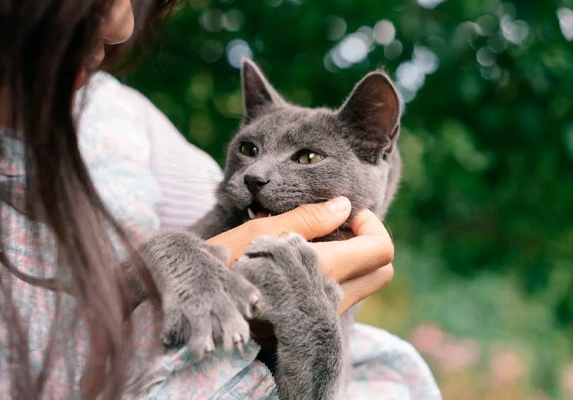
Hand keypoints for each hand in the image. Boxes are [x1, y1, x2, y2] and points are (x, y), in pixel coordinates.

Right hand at [206, 197, 393, 312]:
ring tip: (317, 241)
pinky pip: (344, 295)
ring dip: (354, 258)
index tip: (344, 215)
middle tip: (337, 227)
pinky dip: (339, 273)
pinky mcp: (311, 321)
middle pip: (382, 270)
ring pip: (365, 284)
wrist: (200, 307)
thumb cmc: (224, 263)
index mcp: (324, 271)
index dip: (370, 224)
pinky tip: (305, 261)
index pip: (380, 249)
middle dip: (368, 241)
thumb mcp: (262, 233)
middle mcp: (331, 298)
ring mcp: (323, 314)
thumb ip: (308, 219)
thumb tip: (345, 206)